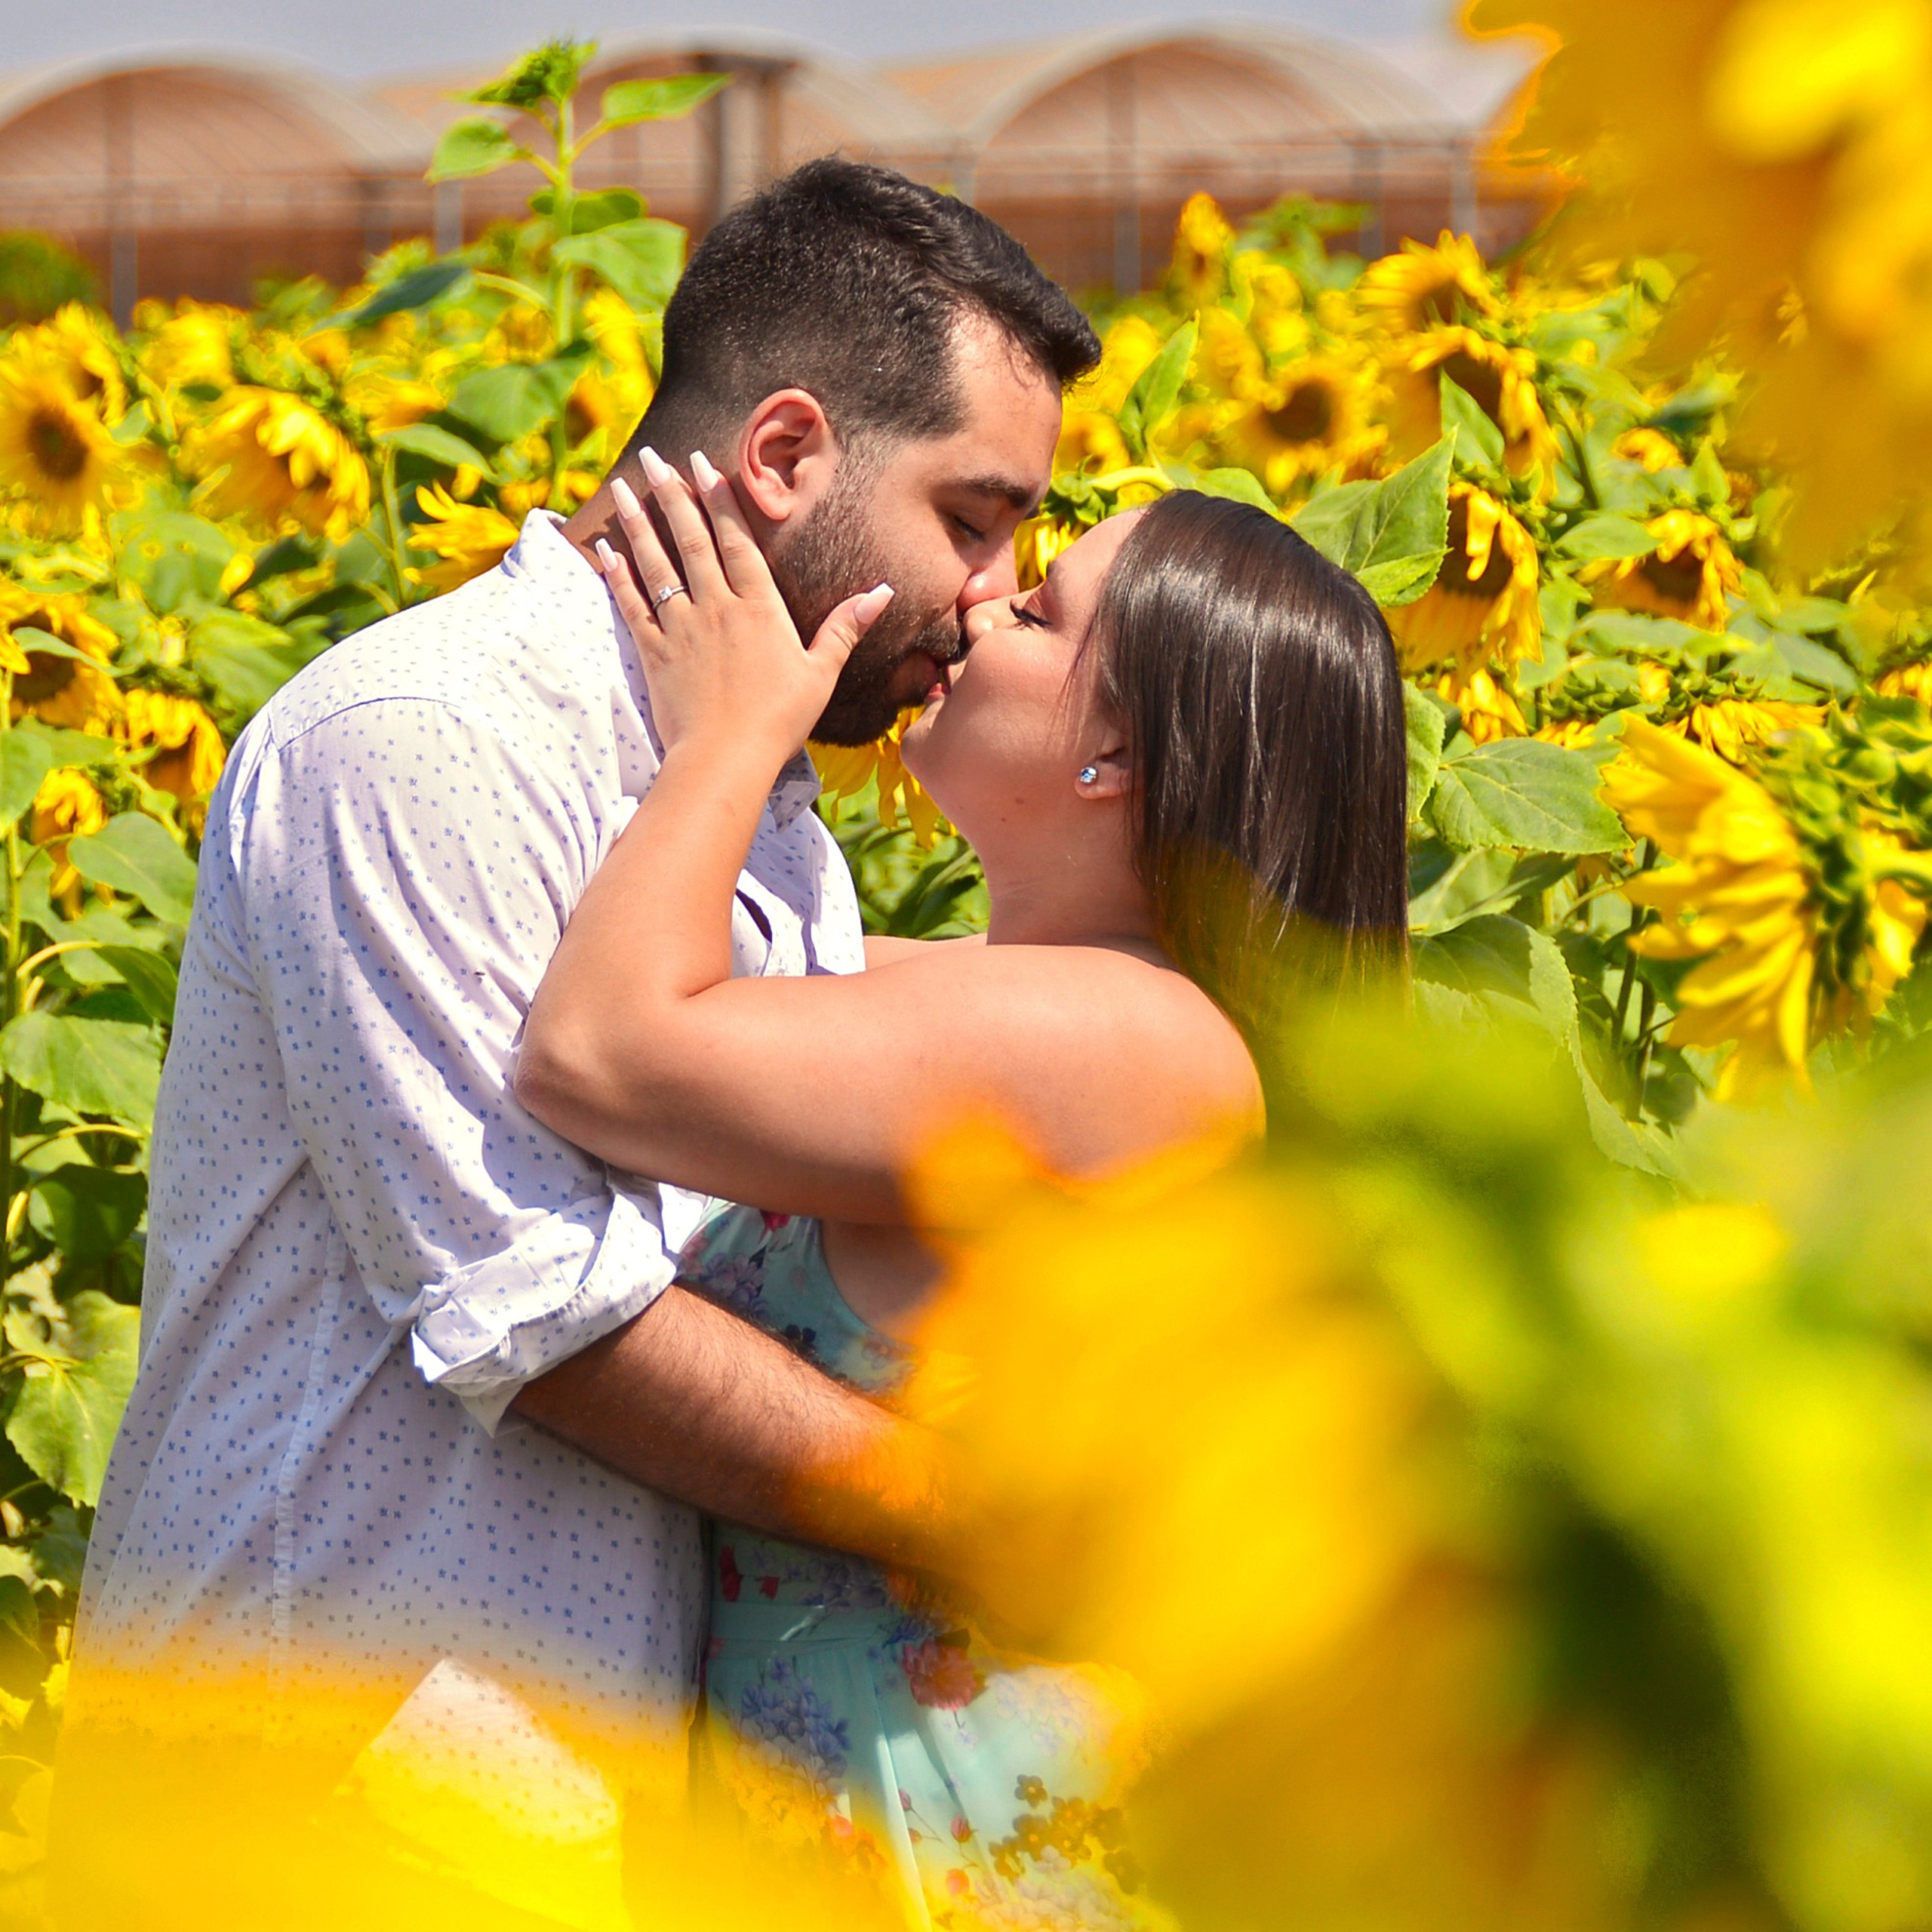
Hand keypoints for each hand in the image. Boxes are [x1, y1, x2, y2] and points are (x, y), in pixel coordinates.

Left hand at [595, 448, 893, 771]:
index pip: (737, 540)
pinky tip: (604, 547)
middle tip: (655, 457)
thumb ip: (845, 627)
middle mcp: (717, 607)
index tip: (703, 464)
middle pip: (692, 539)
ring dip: (638, 522)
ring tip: (621, 487)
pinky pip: (631, 604)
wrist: (725, 759)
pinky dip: (616, 574)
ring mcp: (681, 627)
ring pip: (656, 563)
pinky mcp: (654, 652)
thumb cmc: (779, 721)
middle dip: (673, 494)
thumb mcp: (821, 673)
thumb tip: (883, 591)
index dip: (720, 499)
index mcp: (760, 608)